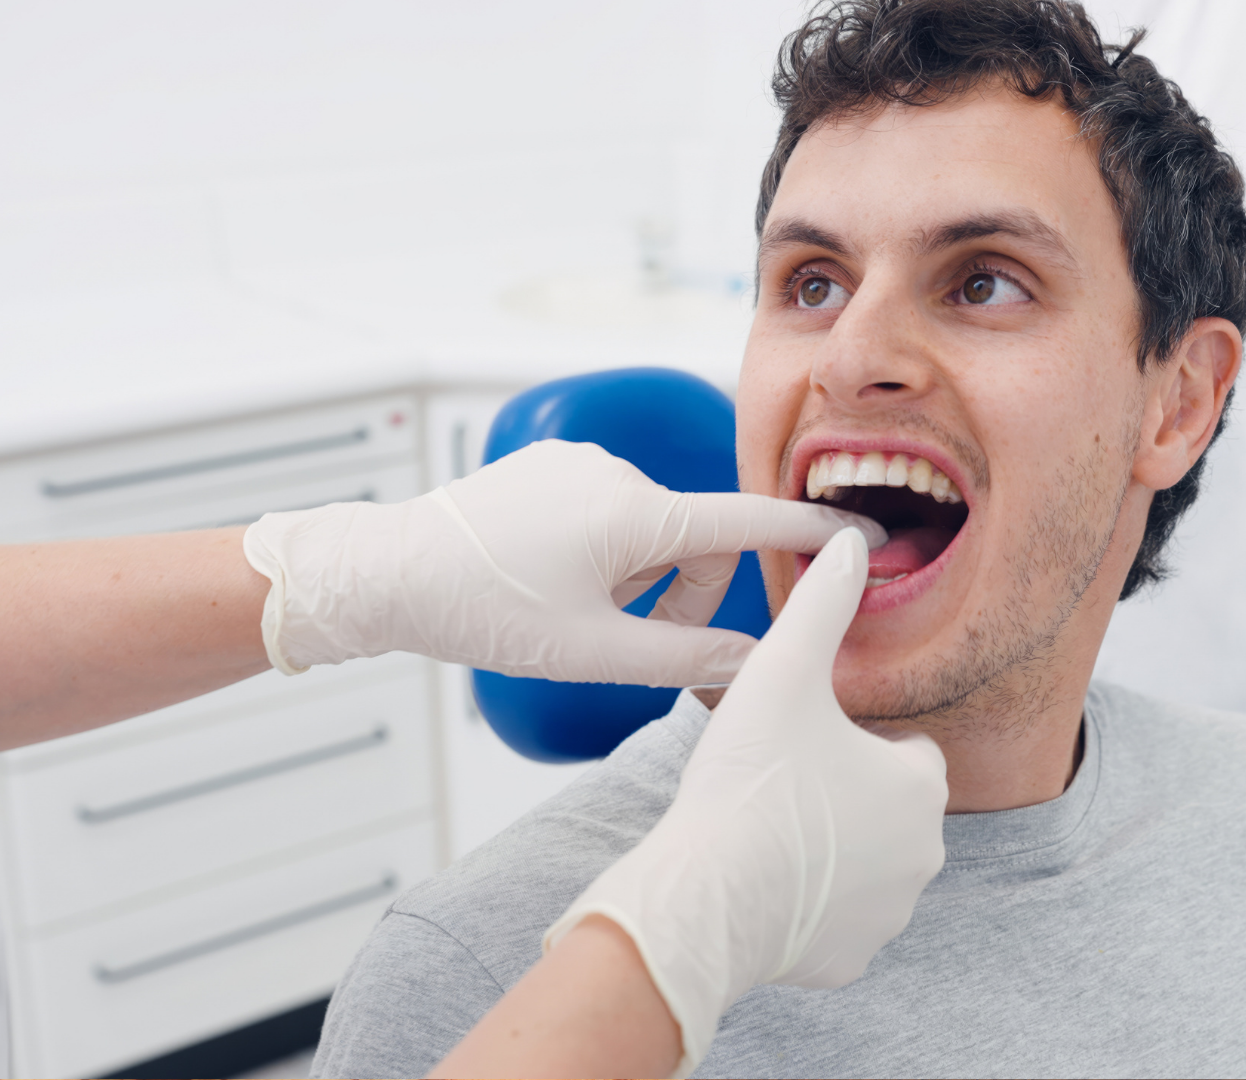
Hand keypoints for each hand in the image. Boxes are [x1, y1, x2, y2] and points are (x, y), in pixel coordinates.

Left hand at [241, 439, 882, 685]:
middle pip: (693, 539)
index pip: (748, 521)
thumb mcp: (594, 652)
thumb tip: (757, 664)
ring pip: (647, 531)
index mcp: (638, 514)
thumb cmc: (484, 613)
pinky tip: (548, 581)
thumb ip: (687, 657)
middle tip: (625, 641)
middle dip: (678, 593)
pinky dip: (601, 552)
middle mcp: (617, 474)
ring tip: (570, 612)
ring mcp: (580, 464)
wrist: (386, 572)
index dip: (808, 530)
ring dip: (633, 577)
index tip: (859, 531)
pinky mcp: (549, 467)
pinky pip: (606, 511)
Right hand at [543, 526, 948, 1075]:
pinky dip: (811, 905)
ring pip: (868, 866)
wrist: (705, 895)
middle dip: (848, 796)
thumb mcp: (783, 672)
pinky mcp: (849, 959)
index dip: (857, 740)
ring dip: (833, 849)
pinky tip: (766, 880)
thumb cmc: (748, 782)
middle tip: (784, 785)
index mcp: (918, 784)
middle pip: (890, 809)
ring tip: (771, 831)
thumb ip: (822, 604)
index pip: (908, 750)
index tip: (808, 743)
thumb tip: (849, 541)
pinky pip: (838, 921)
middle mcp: (923, 853)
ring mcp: (889, 914)